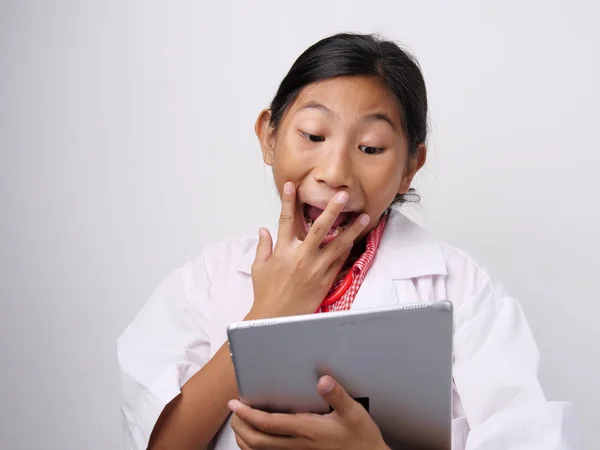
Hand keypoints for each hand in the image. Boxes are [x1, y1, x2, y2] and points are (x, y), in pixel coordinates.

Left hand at [229, 375, 388, 449]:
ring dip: (244, 437)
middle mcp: (297, 444)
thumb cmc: (361, 436)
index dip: (248, 414)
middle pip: (257, 441)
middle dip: (240, 425)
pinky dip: (256, 447)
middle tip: (233, 410)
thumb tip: (323, 380)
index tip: (235, 403)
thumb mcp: (354, 412)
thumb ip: (337, 396)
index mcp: (307, 430)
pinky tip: (256, 436)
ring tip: (239, 421)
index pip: (269, 424)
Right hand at [247, 182, 369, 318]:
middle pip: (319, 228)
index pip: (285, 220)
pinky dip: (347, 250)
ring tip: (364, 218)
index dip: (288, 201)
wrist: (276, 317)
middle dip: (332, 210)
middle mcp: (301, 257)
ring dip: (352, 230)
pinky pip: (339, 261)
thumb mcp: (259, 268)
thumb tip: (263, 230)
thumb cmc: (266, 293)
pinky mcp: (325, 280)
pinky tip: (355, 241)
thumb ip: (263, 246)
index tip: (292, 185)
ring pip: (337, 245)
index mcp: (283, 251)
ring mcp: (315, 268)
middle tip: (342, 196)